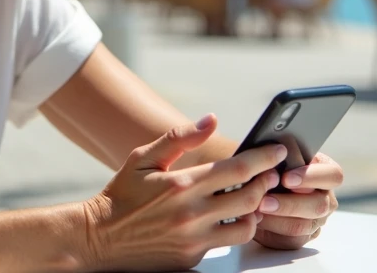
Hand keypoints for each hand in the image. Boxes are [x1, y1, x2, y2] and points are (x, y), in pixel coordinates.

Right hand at [80, 115, 285, 271]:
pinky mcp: (192, 257)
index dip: (263, 158)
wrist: (99, 238)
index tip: (277, 150)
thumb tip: (211, 120)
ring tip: (254, 197)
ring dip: (256, 210)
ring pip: (246, 226)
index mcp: (182, 183)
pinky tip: (232, 217)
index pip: (237, 168)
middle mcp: (191, 213)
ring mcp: (193, 239)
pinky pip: (226, 243)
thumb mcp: (144, 158)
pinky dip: (235, 228)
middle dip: (266, 182)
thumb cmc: (122, 194)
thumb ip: (180, 137)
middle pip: (250, 197)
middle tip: (271, 174)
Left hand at [252, 153, 342, 250]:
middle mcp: (326, 198)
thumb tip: (276, 156)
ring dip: (277, 219)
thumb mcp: (279, 158)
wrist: (256, 188)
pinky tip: (257, 221)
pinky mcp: (302, 237)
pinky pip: (291, 240)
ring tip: (257, 210)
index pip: (333, 175)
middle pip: (319, 205)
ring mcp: (316, 220)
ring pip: (303, 225)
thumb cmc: (271, 166)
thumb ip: (283, 158)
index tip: (286, 178)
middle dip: (289, 203)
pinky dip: (272, 231)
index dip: (311, 177)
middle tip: (265, 200)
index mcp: (326, 173)